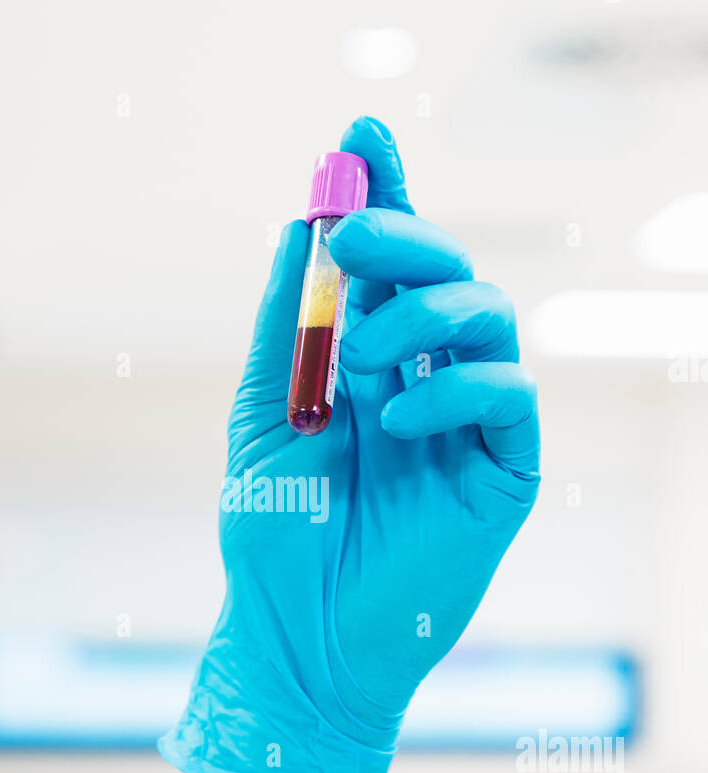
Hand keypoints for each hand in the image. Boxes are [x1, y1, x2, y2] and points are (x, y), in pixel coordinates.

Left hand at [159, 117, 539, 772]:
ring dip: (426, 309)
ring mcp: (467, 422)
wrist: (300, 640)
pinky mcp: (504, 470)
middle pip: (446, 271)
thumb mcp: (262, 416)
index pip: (384, 263)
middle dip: (404, 235)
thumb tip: (294, 225)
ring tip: (365, 353)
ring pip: (490, 316)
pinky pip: (509, 394)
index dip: (383, 194)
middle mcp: (422, 378)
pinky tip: (396, 419)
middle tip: (351, 234)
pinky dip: (455, 386)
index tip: (360, 132)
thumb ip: (283, 327)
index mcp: (365, 362)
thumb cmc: (274, 537)